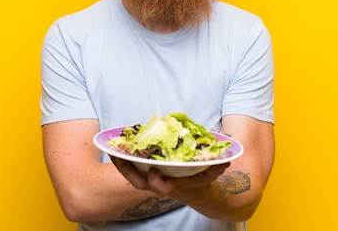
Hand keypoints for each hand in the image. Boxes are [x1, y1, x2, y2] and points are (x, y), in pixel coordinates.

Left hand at [110, 156, 229, 198]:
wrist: (195, 190)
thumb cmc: (201, 180)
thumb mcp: (211, 174)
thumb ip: (218, 168)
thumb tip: (225, 161)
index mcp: (174, 185)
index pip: (162, 188)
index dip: (156, 182)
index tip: (153, 171)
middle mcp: (160, 183)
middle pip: (140, 183)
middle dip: (128, 172)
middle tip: (120, 157)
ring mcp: (152, 179)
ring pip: (133, 176)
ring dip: (122, 164)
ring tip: (112, 150)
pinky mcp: (147, 172)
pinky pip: (132, 168)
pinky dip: (124, 159)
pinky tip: (116, 147)